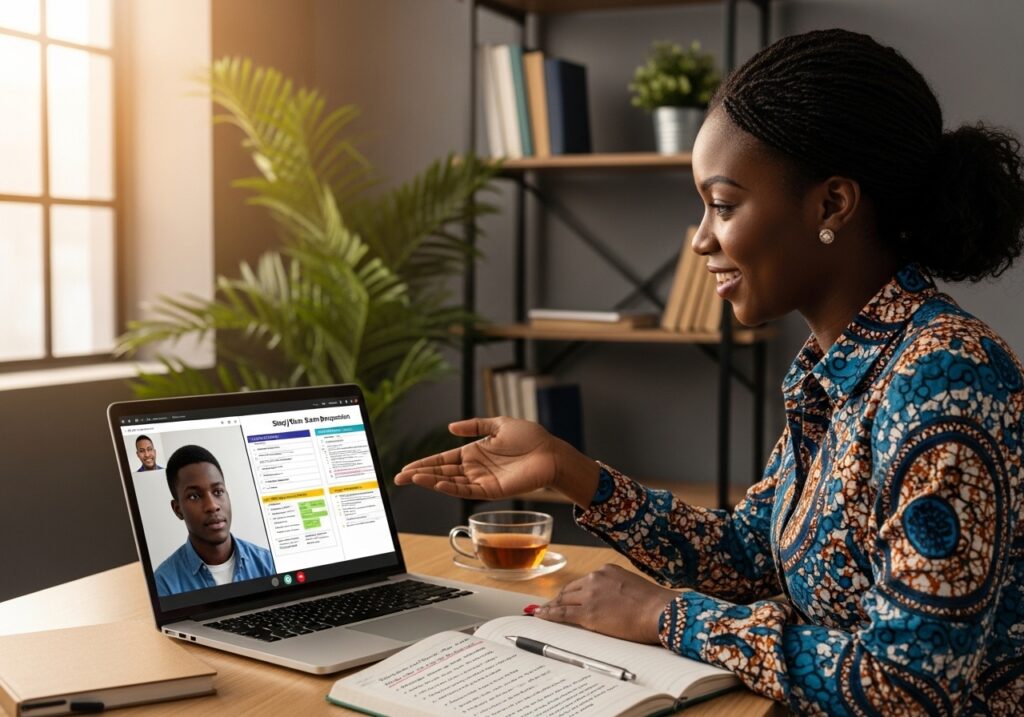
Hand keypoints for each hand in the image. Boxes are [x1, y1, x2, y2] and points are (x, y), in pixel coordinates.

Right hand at [393, 417, 597, 503]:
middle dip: (420, 475)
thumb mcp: (499, 425)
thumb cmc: (531, 438)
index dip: (425, 463)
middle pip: (441, 472)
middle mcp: (475, 468)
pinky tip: (436, 483)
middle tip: (399, 477)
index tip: (407, 467)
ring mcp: (482, 480)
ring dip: (431, 481)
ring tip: (412, 478)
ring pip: (450, 482)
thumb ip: (475, 426)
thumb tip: (451, 426)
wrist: (551, 453)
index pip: (443, 459)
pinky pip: (466, 490)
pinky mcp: (492, 490)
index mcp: (474, 452)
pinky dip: (450, 487)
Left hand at [535, 564, 677, 643]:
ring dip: (552, 606)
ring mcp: (590, 595)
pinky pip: (563, 614)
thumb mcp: (631, 586)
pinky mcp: (588, 613)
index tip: (565, 596)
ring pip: (564, 600)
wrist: (659, 611)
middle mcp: (595, 578)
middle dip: (558, 598)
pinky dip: (549, 615)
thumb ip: (616, 589)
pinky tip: (541, 616)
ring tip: (542, 612)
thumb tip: (610, 600)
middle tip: (549, 605)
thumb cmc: (654, 603)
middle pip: (570, 590)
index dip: (571, 591)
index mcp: (606, 571)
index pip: (583, 582)